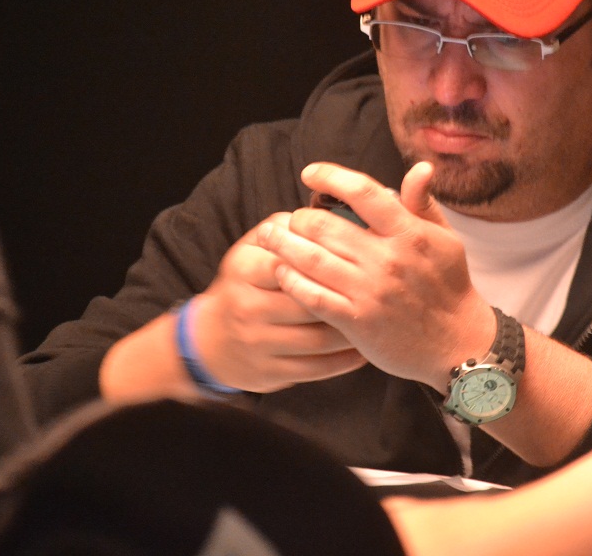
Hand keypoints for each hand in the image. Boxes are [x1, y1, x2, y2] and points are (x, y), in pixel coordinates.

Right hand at [190, 212, 366, 392]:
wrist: (211, 340)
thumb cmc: (246, 283)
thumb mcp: (255, 248)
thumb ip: (289, 229)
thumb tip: (332, 217)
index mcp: (245, 269)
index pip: (292, 261)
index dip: (329, 261)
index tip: (359, 259)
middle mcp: (248, 307)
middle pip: (311, 303)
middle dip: (349, 299)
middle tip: (380, 294)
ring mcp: (257, 344)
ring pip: (319, 340)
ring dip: (353, 332)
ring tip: (377, 320)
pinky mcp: (269, 373)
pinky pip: (317, 369)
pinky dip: (346, 360)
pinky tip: (362, 348)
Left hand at [256, 162, 494, 387]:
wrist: (458, 344)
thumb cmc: (449, 287)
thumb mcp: (445, 240)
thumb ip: (423, 204)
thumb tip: (420, 168)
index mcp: (409, 233)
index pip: (363, 192)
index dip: (330, 176)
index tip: (310, 173)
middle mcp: (387, 259)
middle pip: (325, 226)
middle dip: (298, 218)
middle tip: (287, 218)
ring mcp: (370, 291)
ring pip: (312, 259)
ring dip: (283, 245)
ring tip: (267, 237)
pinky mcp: (356, 321)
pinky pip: (313, 296)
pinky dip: (292, 281)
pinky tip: (281, 271)